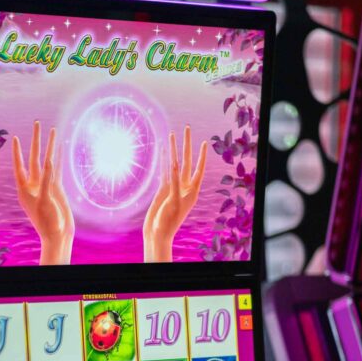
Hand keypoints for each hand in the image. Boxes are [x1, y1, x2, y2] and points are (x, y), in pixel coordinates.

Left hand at [12, 121, 73, 264]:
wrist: (59, 233)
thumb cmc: (48, 220)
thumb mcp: (44, 200)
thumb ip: (46, 180)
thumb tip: (49, 161)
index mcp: (24, 188)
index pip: (19, 165)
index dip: (18, 152)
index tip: (16, 138)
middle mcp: (34, 184)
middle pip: (34, 157)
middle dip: (35, 141)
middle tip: (37, 123)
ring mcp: (45, 184)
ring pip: (47, 160)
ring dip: (49, 146)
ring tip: (52, 130)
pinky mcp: (56, 187)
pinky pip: (57, 168)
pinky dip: (59, 157)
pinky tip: (60, 148)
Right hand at [143, 126, 207, 261]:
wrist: (156, 232)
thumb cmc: (168, 220)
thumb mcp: (174, 200)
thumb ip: (175, 183)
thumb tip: (175, 164)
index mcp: (192, 191)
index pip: (198, 169)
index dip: (201, 155)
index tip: (204, 142)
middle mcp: (184, 186)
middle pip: (187, 161)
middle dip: (186, 145)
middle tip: (186, 128)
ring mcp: (173, 186)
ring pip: (174, 164)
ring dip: (173, 150)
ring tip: (171, 135)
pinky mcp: (163, 188)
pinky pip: (164, 170)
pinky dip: (164, 160)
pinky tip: (164, 151)